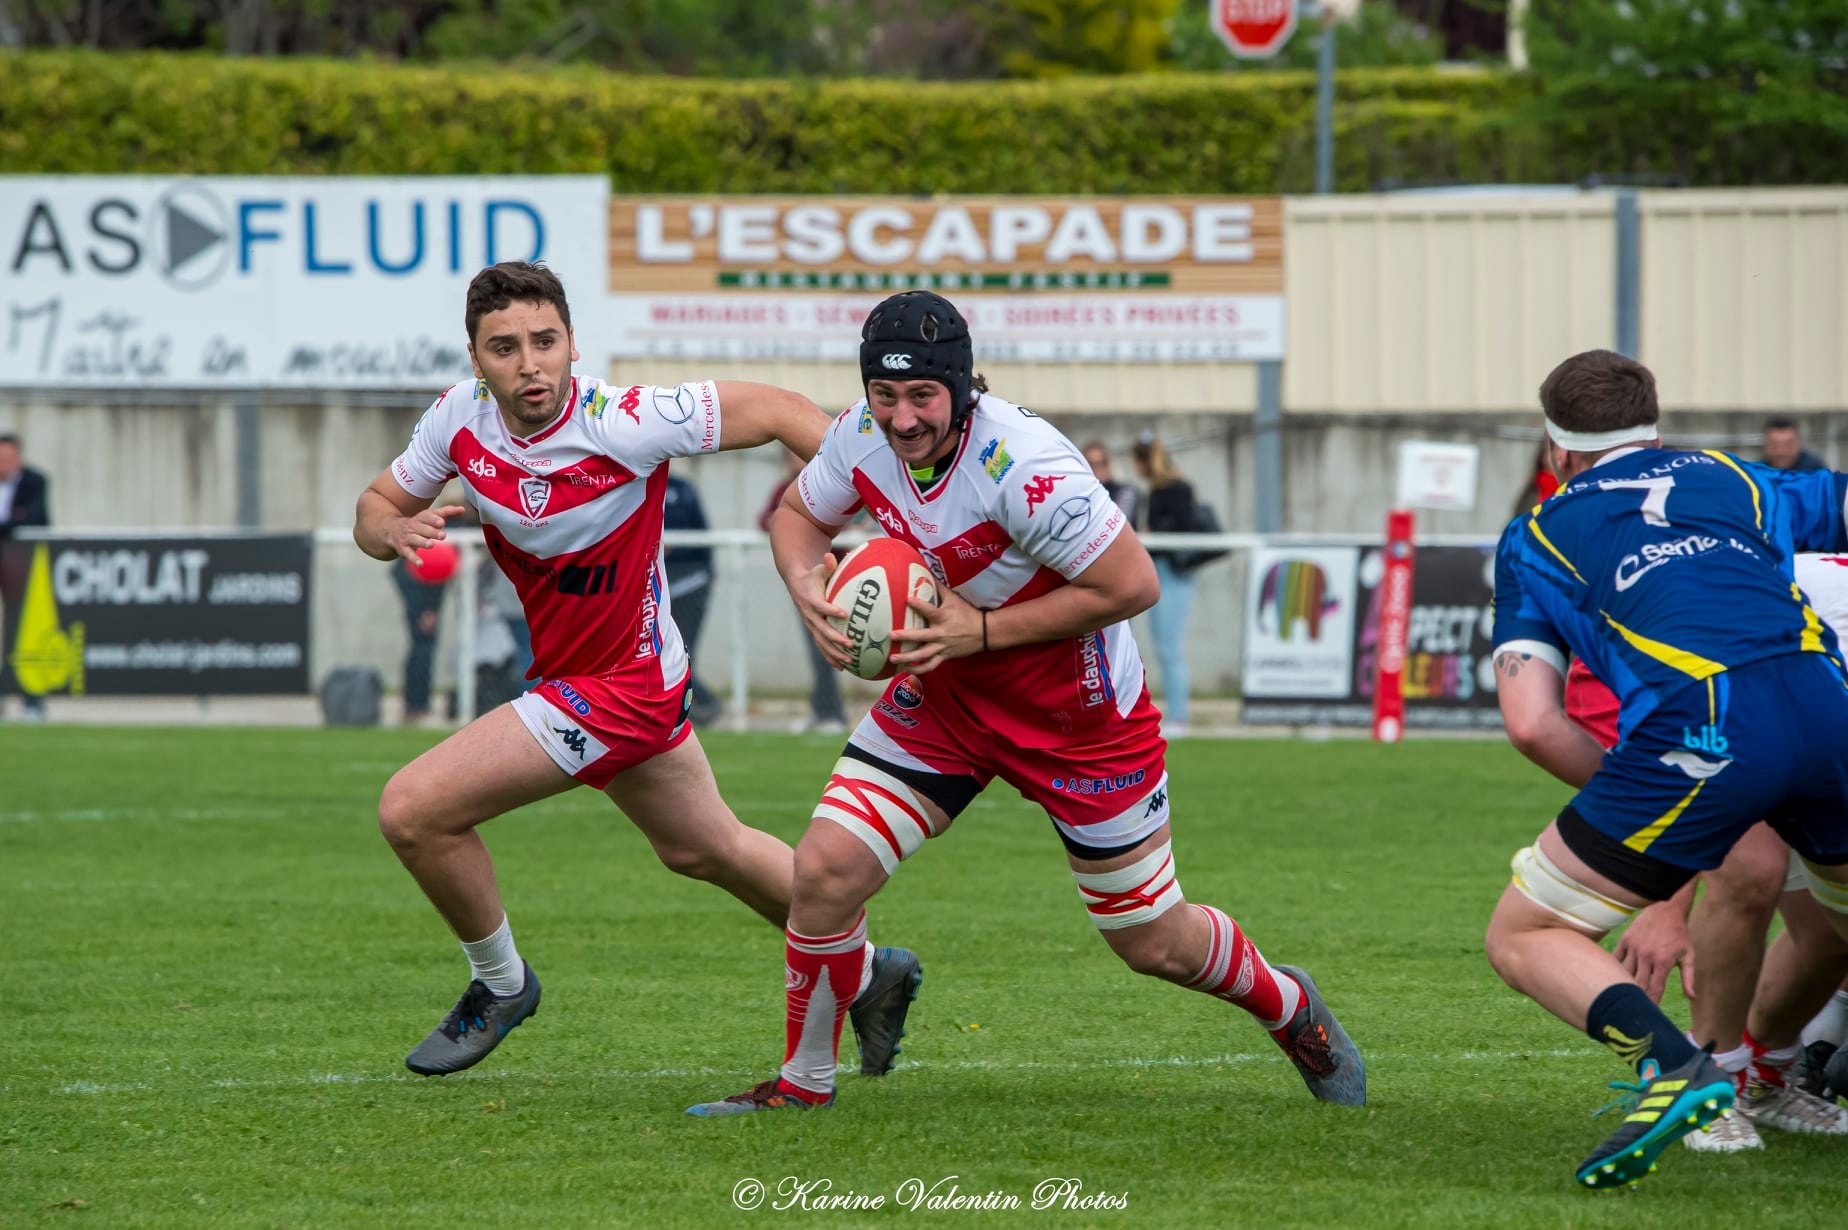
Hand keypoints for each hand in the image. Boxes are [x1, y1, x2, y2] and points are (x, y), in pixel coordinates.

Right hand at [387, 504, 467, 568]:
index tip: (442, 522)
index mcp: (421, 517)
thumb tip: (463, 509)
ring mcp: (407, 537)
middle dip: (432, 531)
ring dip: (422, 542)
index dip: (434, 519)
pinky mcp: (403, 548)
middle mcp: (413, 526)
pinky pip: (408, 553)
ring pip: (415, 539)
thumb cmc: (420, 523)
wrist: (393, 529)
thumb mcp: (431, 516)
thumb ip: (447, 512)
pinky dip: (414, 559)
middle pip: (422, 528)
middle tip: (443, 535)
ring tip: (431, 545)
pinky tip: (421, 564)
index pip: (427, 516)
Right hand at [788, 552, 852, 668]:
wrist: (796, 584)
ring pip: (821, 642)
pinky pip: (821, 646)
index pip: (821, 606)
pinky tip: (842, 666)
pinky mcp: (814, 630)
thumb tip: (830, 556)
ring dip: (834, 652)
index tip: (844, 614)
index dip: (831, 610)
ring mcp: (811, 625)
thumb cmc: (813, 575)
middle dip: (835, 638)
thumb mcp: (818, 569)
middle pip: (822, 630)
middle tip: (851, 644)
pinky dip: (830, 657)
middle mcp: (810, 615)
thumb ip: (827, 565)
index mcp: (811, 600)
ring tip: (849, 661)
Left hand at [889, 587, 980, 674]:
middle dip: (905, 636)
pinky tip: (906, 669)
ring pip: (923, 655)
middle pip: (921, 637)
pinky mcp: (944, 656)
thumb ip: (939, 588)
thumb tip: (926, 572)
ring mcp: (942, 647)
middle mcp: (941, 633)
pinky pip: (930, 665)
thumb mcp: (954, 599)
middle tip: (891, 635)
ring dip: (907, 658)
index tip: (907, 600)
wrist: (984, 632)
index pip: (929, 610)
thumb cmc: (967, 613)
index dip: (918, 604)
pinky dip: (918, 669)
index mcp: (943, 617)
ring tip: (893, 658)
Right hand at [1613, 901, 1694, 1003]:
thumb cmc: (1680, 934)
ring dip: (1625, 984)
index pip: (1655, 989)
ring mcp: (1634, 947)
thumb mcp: (1689, 955)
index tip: (1650, 1013)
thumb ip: (1689, 977)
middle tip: (1634, 1008)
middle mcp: (1647, 956)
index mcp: (1663, 962)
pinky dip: (1615, 967)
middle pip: (1638, 984)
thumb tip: (1692, 997)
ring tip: (1623, 994)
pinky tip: (1614, 976)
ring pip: (1625, 972)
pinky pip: (1616, 958)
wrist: (1666, 908)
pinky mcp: (1626, 940)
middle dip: (1637, 997)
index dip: (1653, 1002)